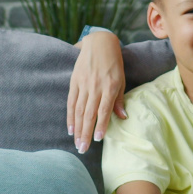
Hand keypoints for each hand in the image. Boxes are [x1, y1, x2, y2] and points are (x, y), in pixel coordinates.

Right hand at [67, 31, 126, 153]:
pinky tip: (70, 129)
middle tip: (83, 149)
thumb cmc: (114, 64)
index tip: (98, 139)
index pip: (103, 110)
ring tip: (77, 143)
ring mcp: (83, 85)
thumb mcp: (121, 80)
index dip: (100, 125)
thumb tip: (122, 117)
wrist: (99, 44)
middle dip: (86, 133)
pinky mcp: (74, 82)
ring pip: (79, 111)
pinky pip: (71, 102)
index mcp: (109, 87)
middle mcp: (95, 87)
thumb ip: (119, 100)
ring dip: (77, 129)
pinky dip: (70, 116)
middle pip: (89, 114)